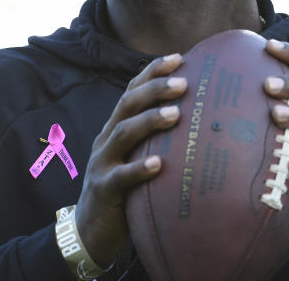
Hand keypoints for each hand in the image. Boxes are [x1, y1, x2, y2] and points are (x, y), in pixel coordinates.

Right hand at [75, 54, 187, 265]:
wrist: (89, 230)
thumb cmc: (124, 191)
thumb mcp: (136, 158)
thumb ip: (156, 141)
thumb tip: (199, 124)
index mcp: (115, 129)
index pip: (132, 91)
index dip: (152, 72)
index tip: (178, 57)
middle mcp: (106, 139)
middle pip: (127, 104)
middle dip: (154, 89)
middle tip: (183, 82)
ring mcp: (102, 163)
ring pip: (123, 133)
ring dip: (149, 121)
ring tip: (176, 114)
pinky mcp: (104, 190)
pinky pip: (121, 177)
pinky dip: (139, 168)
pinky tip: (159, 165)